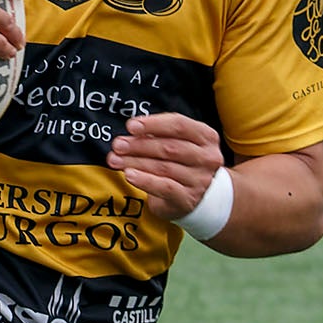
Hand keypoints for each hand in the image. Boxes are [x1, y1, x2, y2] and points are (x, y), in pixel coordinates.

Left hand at [107, 113, 224, 219]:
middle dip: (139, 145)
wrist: (201, 198)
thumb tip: (132, 132)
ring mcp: (200, 180)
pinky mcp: (188, 198)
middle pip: (169, 147)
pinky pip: (164, 187)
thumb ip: (160, 135)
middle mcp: (207, 158)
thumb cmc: (184, 164)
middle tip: (118, 145)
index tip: (131, 126)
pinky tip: (129, 175)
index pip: (179, 125)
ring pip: (163, 167)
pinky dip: (144, 180)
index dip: (153, 124)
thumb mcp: (179, 143)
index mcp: (206, 137)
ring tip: (115, 159)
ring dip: (134, 162)